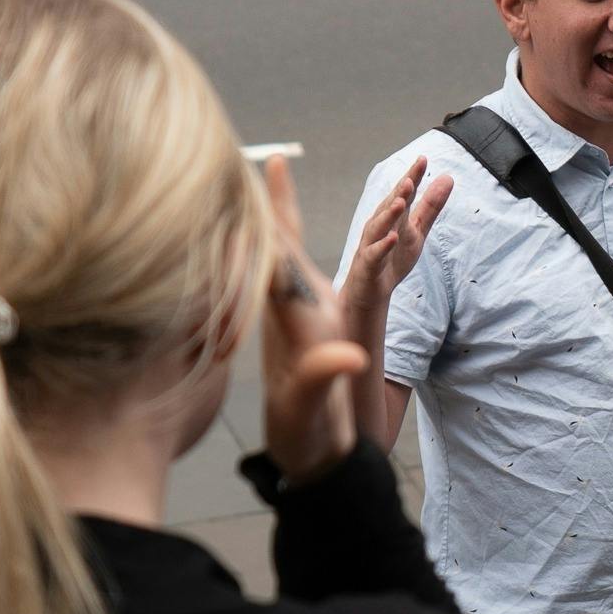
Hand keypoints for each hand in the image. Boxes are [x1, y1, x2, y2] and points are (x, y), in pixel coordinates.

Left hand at [259, 156, 371, 487]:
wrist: (305, 456)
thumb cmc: (305, 431)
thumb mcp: (314, 407)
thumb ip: (326, 376)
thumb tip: (347, 354)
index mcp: (285, 319)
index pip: (273, 255)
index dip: (270, 212)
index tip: (265, 170)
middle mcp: (282, 311)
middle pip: (273, 245)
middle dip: (274, 200)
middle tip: (270, 157)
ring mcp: (289, 316)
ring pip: (282, 254)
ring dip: (282, 213)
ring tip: (275, 170)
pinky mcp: (299, 326)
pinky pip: (292, 271)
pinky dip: (289, 239)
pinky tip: (284, 225)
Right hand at [335, 155, 454, 335]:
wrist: (370, 293)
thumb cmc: (393, 257)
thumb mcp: (417, 231)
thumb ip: (431, 206)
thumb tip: (448, 177)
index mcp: (393, 217)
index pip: (404, 193)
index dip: (412, 177)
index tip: (423, 159)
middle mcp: (379, 226)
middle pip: (389, 206)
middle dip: (399, 192)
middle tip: (411, 178)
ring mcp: (371, 244)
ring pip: (378, 226)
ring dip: (388, 214)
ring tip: (401, 201)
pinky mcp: (367, 265)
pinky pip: (374, 254)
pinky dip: (382, 246)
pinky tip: (392, 238)